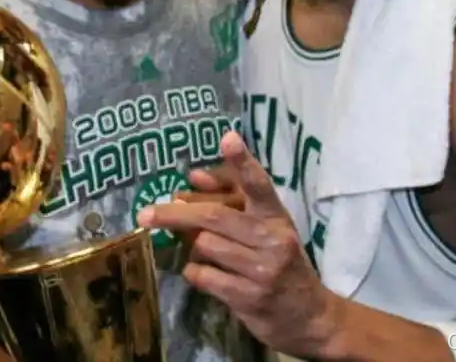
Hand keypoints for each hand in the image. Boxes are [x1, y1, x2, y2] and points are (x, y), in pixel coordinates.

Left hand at [137, 132, 342, 357]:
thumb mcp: (266, 229)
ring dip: (191, 247)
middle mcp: (272, 240)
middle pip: (213, 217)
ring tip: (200, 251)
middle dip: (175, 213)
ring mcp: (262, 271)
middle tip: (145, 213)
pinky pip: (204, 277)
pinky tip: (204, 273)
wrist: (310, 317)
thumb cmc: (281, 263)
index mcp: (276, 217)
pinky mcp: (249, 299)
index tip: (228, 138)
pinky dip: (195, 272)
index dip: (242, 162)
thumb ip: (231, 200)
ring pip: (204, 246)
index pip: (259, 185)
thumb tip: (193, 177)